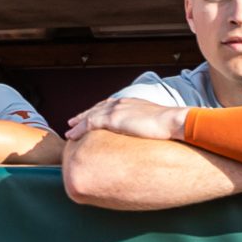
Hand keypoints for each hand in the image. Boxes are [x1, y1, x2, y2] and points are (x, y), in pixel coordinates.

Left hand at [63, 97, 187, 142]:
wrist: (173, 121)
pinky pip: (89, 124)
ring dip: (78, 123)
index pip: (109, 105)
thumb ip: (148, 127)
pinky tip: (71, 136)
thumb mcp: (156, 123)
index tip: (91, 116)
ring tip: (69, 129)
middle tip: (73, 121)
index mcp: (130, 102)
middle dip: (84, 114)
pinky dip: (79, 129)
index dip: (98, 111)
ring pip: (89, 115)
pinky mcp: (112, 119)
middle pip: (96, 108)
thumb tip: (150, 138)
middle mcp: (120, 103)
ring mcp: (115, 110)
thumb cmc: (170, 126)